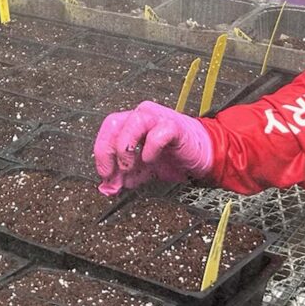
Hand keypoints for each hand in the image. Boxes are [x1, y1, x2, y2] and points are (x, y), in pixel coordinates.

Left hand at [94, 101, 213, 195]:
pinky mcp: (175, 127)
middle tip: (113, 174)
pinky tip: (151, 161)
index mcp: (131, 124)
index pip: (106, 131)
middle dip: (107, 151)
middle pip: (113, 123)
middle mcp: (142, 117)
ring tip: (130, 167)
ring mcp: (158, 118)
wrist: (204, 156)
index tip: (105, 177)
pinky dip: (150, 149)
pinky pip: (158, 133)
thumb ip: (124, 177)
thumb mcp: (142, 171)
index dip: (101, 155)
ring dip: (126, 149)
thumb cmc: (174, 157)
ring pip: (133, 122)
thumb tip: (106, 188)